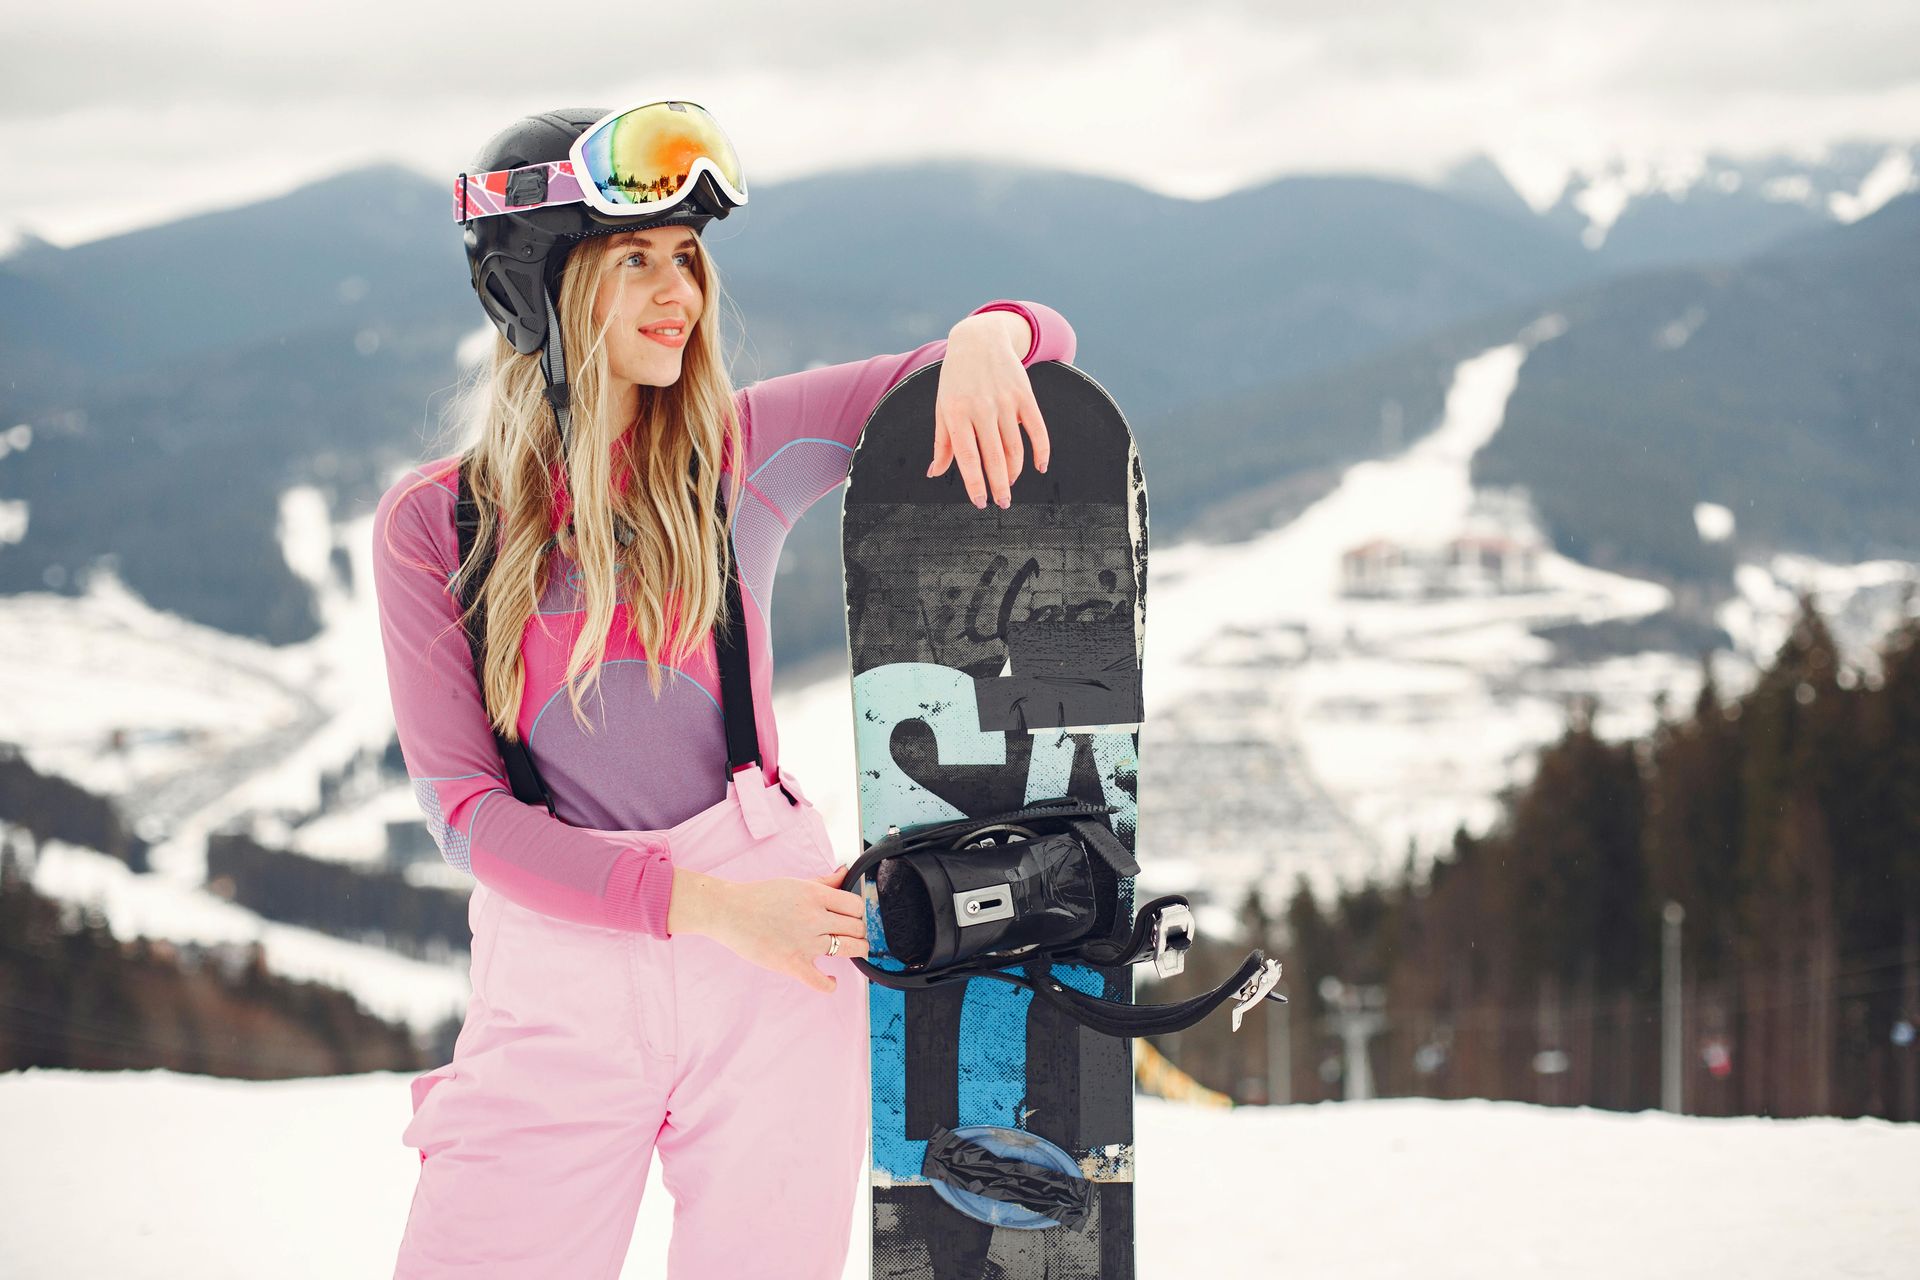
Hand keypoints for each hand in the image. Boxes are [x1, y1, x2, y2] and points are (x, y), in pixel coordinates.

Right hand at [705, 867, 869, 993]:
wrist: (729, 912)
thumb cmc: (759, 897)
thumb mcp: (795, 883)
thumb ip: (823, 882)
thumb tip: (844, 873)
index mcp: (816, 895)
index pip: (856, 905)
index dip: (857, 911)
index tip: (852, 916)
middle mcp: (815, 918)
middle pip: (857, 927)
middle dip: (858, 930)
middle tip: (851, 932)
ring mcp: (806, 943)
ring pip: (850, 949)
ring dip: (857, 950)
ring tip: (852, 950)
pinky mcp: (793, 964)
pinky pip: (821, 982)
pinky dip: (829, 984)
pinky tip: (830, 980)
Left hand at [930, 314, 1051, 508]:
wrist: (979, 338)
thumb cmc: (956, 378)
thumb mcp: (942, 407)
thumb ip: (942, 442)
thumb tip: (935, 473)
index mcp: (956, 413)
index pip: (967, 457)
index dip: (975, 483)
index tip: (981, 503)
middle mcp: (981, 408)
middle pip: (994, 457)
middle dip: (1000, 486)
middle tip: (1003, 504)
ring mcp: (1005, 401)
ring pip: (1015, 448)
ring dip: (1014, 471)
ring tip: (1009, 483)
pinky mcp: (1025, 395)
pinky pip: (1037, 430)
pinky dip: (1041, 451)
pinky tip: (1039, 466)